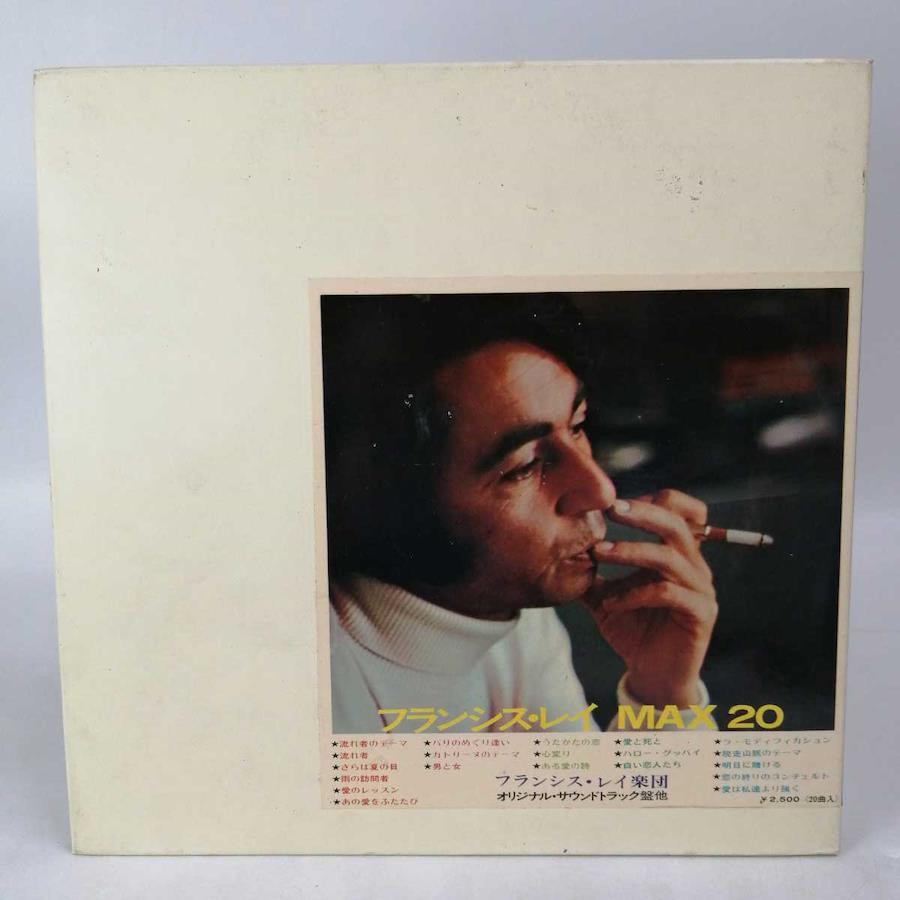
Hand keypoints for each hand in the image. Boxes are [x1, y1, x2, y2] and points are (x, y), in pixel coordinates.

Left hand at [582, 489, 716, 708]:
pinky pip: (667, 593)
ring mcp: (701, 589)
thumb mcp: (606, 594)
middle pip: (677, 523)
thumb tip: (561, 548)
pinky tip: (610, 603)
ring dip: (630, 551)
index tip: (617, 503)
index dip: (654, 500)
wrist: (651, 674)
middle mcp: (695, 566)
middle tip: (611, 509)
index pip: (683, 510)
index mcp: (678, 553)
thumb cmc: (632, 628)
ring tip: (599, 553)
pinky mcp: (701, 614)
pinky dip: (633, 593)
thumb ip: (592, 571)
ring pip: (669, 557)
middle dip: (642, 513)